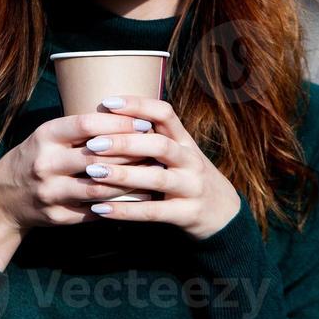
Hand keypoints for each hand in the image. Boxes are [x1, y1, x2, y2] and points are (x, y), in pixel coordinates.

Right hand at [0, 111, 157, 235]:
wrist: (4, 198)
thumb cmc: (36, 157)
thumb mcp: (48, 136)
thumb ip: (79, 129)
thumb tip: (128, 116)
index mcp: (45, 136)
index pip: (86, 124)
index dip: (118, 123)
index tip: (144, 122)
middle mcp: (46, 164)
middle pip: (97, 156)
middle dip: (132, 152)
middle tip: (158, 149)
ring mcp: (51, 192)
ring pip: (100, 188)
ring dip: (131, 182)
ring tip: (155, 174)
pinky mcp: (58, 216)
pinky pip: (96, 211)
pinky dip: (120, 204)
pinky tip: (140, 198)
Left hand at [81, 96, 242, 240]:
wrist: (225, 215)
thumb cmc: (189, 178)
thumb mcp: (179, 154)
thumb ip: (152, 139)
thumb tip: (107, 120)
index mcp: (185, 141)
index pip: (164, 114)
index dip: (138, 105)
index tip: (108, 102)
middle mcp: (191, 161)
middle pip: (159, 145)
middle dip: (125, 143)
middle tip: (93, 144)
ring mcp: (191, 187)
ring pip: (157, 178)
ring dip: (123, 175)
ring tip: (93, 173)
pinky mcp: (187, 214)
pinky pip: (153, 212)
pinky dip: (125, 210)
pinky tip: (100, 209)